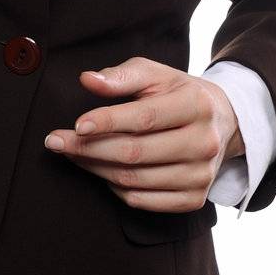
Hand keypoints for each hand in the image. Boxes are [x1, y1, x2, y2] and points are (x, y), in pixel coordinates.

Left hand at [43, 57, 245, 211]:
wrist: (220, 121)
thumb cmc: (175, 92)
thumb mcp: (153, 73)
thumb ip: (120, 76)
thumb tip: (87, 80)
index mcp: (195, 104)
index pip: (144, 117)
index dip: (107, 122)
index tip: (76, 124)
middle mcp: (204, 143)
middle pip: (135, 153)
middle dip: (89, 148)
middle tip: (55, 141)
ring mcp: (201, 175)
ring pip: (135, 179)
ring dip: (95, 168)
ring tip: (72, 153)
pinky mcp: (195, 199)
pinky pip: (143, 201)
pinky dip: (115, 188)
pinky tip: (100, 171)